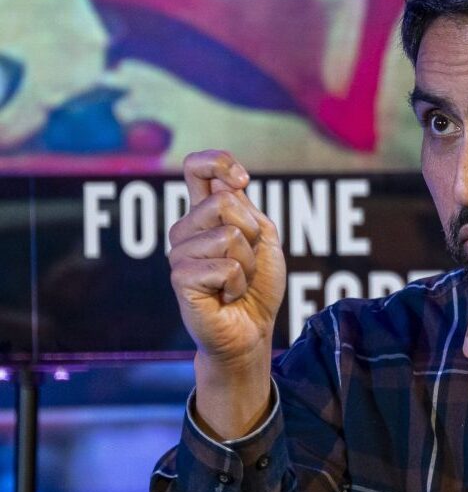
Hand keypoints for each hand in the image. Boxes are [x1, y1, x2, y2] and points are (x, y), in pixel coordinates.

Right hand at [168, 150, 285, 438]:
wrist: (252, 329)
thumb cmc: (257, 285)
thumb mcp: (262, 239)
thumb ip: (246, 208)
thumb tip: (228, 186)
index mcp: (206, 213)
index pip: (196, 167)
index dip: (218, 162)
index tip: (242, 179)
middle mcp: (187, 228)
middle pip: (225, 201)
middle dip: (252, 232)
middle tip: (247, 260)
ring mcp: (180, 253)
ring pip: (229, 235)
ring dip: (247, 263)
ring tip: (237, 282)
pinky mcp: (181, 279)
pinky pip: (225, 266)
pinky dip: (238, 284)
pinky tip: (227, 296)